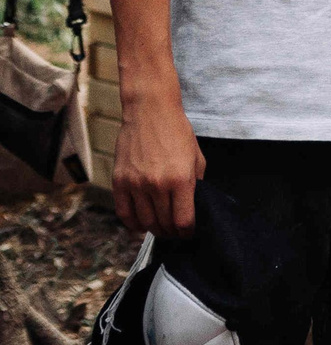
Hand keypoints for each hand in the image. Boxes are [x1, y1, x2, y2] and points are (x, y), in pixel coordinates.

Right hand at [113, 89, 204, 236]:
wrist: (150, 112)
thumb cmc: (177, 132)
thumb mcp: (196, 157)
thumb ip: (196, 184)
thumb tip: (194, 206)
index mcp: (180, 179)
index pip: (183, 220)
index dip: (187, 231)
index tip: (190, 232)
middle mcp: (156, 185)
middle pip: (163, 224)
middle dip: (172, 232)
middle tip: (176, 232)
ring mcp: (135, 184)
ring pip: (144, 221)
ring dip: (154, 229)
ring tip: (161, 228)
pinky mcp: (119, 182)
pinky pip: (124, 213)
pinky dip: (133, 224)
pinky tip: (141, 224)